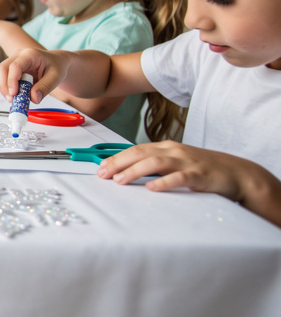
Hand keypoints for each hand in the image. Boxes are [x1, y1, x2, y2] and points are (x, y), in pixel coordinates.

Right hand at [0, 47, 71, 103]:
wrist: (56, 62)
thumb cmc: (57, 66)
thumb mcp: (56, 77)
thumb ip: (45, 88)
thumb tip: (34, 98)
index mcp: (31, 54)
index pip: (15, 66)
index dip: (12, 81)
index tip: (14, 94)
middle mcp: (19, 55)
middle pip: (2, 69)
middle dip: (4, 86)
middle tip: (11, 99)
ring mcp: (13, 60)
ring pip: (0, 73)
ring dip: (4, 88)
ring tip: (14, 99)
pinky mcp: (11, 68)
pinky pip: (3, 78)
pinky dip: (6, 88)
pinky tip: (15, 95)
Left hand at [96, 141, 266, 202]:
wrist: (236, 172)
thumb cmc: (203, 169)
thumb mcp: (176, 163)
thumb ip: (155, 166)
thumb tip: (127, 171)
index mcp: (167, 148)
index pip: (136, 149)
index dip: (116, 157)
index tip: (100, 167)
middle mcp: (174, 151)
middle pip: (141, 153)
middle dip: (119, 162)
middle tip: (102, 173)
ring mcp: (187, 162)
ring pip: (156, 163)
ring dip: (135, 171)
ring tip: (120, 180)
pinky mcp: (199, 175)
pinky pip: (179, 177)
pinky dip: (164, 182)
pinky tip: (151, 188)